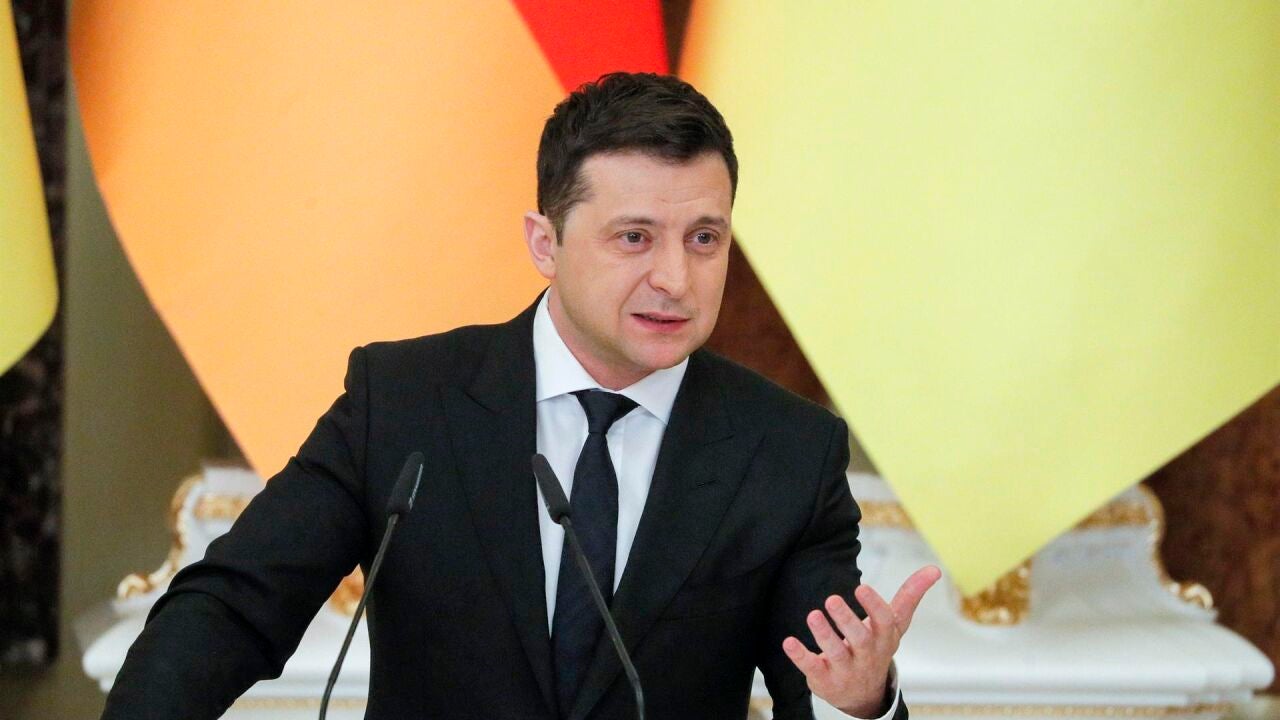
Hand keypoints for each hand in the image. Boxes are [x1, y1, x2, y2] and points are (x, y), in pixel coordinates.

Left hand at [782, 566, 940, 716]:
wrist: (864, 694)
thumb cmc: (878, 647)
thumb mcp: (895, 624)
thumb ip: (910, 595)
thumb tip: (935, 568)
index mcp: (884, 638)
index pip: (884, 622)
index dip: (873, 605)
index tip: (862, 587)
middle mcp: (867, 655)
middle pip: (860, 639)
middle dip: (847, 620)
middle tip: (831, 599)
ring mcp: (846, 669)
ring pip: (836, 654)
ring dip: (825, 635)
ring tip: (813, 615)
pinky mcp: (824, 678)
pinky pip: (812, 668)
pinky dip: (800, 656)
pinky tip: (789, 642)